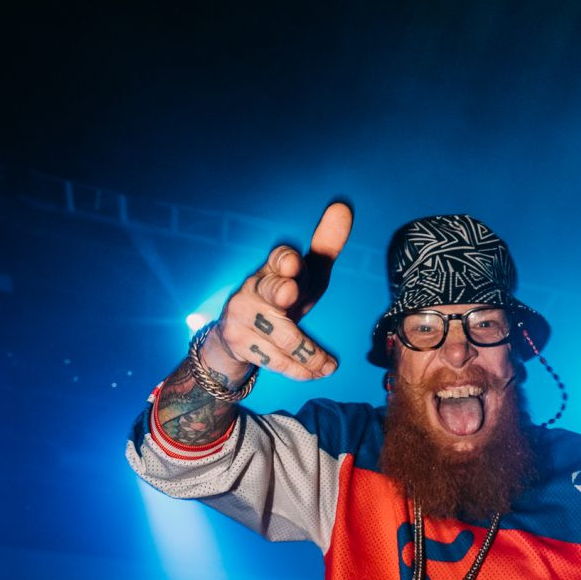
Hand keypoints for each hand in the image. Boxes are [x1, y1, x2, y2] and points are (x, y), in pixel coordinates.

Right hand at [210, 200, 353, 381]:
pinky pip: (276, 360)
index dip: (285, 262)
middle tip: (290, 291)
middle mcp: (256, 288)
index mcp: (274, 268)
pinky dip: (301, 369)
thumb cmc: (282, 300)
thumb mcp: (305, 275)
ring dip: (310, 353)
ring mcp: (244, 316)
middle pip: (269, 289)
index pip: (279, 259)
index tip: (292, 263)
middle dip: (279, 290)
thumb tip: (343, 207)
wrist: (237, 337)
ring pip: (283, 336)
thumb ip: (324, 246)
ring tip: (328, 366)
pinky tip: (319, 372)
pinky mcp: (240, 343)